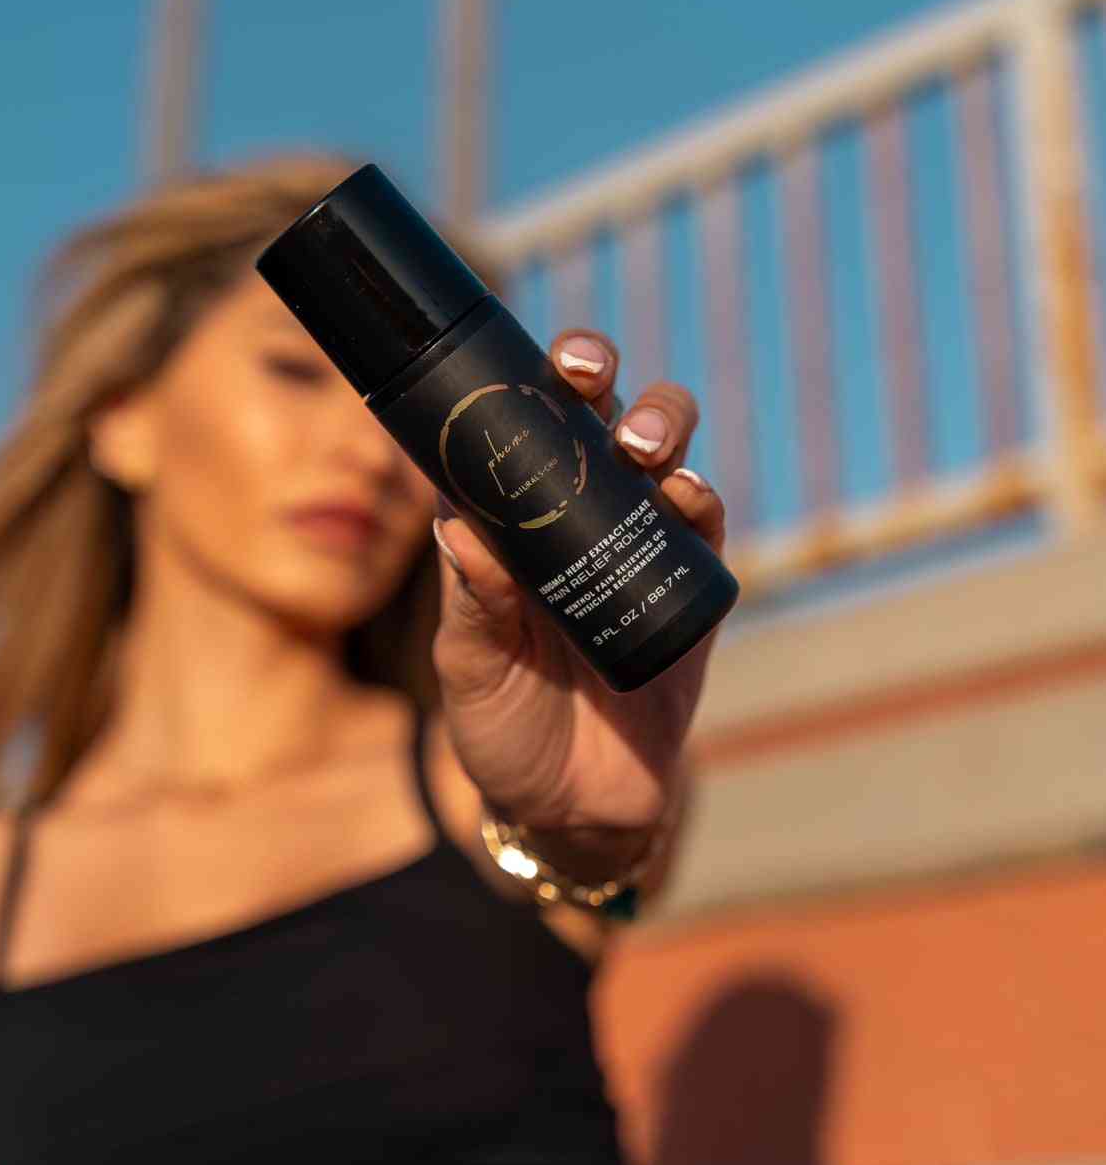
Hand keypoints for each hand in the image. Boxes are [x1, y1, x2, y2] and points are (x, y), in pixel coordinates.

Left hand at [430, 327, 728, 848]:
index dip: (522, 379)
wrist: (573, 809)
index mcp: (513, 521)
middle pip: (597, 416)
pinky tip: (685, 494)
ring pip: (661, 452)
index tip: (517, 354)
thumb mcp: (470, 668)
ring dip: (659, 423)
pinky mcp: (689, 586)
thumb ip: (471, 605)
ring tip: (643, 446)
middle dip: (598, 377)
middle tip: (585, 378)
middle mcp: (578, 515)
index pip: (518, 426)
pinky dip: (700, 498)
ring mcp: (638, 544)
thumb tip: (460, 528)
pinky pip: (705, 525)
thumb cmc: (503, 728)